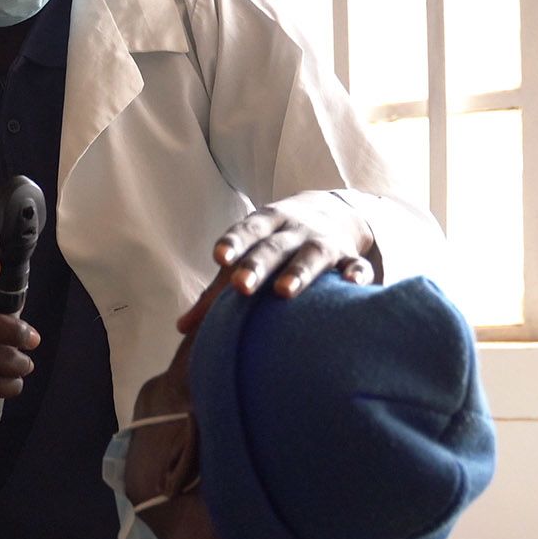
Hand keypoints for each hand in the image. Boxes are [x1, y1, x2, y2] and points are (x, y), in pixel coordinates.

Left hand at [176, 193, 375, 333]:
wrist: (337, 210)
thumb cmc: (277, 243)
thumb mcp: (249, 254)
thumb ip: (217, 291)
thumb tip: (182, 328)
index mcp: (264, 224)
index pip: (246, 231)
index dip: (233, 243)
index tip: (219, 257)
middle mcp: (294, 230)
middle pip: (273, 247)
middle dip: (257, 265)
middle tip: (241, 286)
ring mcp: (323, 242)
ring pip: (312, 255)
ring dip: (298, 271)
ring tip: (284, 292)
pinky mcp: (351, 257)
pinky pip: (355, 265)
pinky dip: (355, 274)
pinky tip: (352, 284)